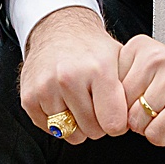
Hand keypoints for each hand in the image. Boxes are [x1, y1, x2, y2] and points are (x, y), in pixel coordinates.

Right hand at [20, 6, 129, 142]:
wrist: (59, 30)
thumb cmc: (92, 49)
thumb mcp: (120, 61)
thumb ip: (129, 91)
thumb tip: (135, 120)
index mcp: (97, 69)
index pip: (113, 123)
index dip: (118, 123)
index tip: (117, 115)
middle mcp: (69, 78)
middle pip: (92, 131)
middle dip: (98, 124)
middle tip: (97, 105)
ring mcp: (46, 88)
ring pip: (70, 133)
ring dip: (77, 124)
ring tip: (80, 101)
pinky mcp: (29, 98)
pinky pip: (50, 129)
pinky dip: (58, 122)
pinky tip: (63, 102)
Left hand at [117, 36, 164, 144]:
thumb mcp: (148, 71)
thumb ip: (121, 81)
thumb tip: (94, 108)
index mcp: (140, 47)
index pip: (107, 89)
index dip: (122, 102)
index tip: (143, 96)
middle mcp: (155, 58)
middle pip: (119, 108)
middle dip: (135, 117)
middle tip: (159, 106)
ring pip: (135, 123)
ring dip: (151, 127)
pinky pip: (155, 134)